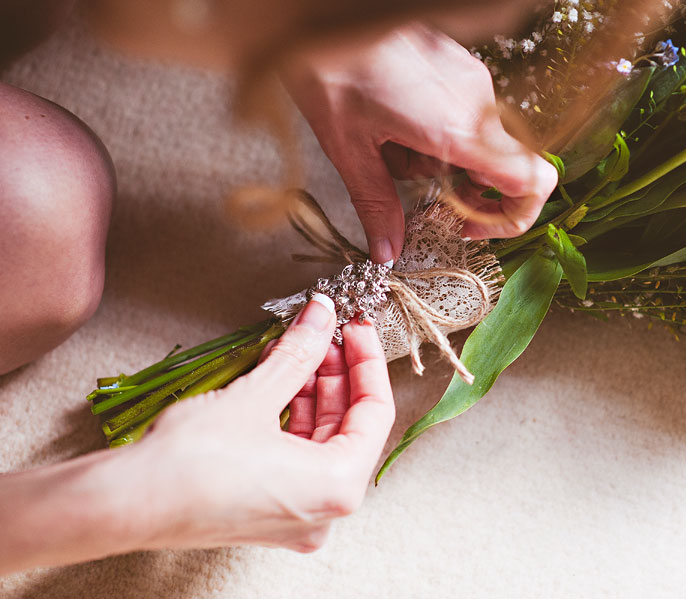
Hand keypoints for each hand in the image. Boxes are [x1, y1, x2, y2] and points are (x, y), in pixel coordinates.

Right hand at [133, 296, 394, 552]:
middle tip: (322, 333)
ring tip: (295, 350)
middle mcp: (324, 511)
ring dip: (311, 391)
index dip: (368, 361)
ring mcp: (295, 516)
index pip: (376, 412)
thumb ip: (298, 352)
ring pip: (321, 441)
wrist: (125, 503)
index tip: (355, 328)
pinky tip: (275, 379)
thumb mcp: (256, 395)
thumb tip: (322, 315)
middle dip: (335, 374)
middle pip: (349, 426)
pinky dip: (290, 418)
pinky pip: (295, 458)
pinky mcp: (266, 512)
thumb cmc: (190, 463)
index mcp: (338, 488)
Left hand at [283, 23, 558, 263]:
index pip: (531, 181)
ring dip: (438, 158)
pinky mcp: (459, 67)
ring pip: (476, 142)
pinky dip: (435, 133)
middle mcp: (477, 102)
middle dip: (457, 187)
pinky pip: (464, 115)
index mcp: (459, 129)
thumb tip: (387, 251)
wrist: (322, 13)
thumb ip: (376, 206)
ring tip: (388, 143)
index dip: (514, 217)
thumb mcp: (350, 150)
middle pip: (500, 168)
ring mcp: (471, 80)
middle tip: (414, 186)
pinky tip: (392, 121)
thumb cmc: (331, 69)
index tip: (469, 225)